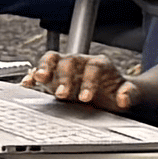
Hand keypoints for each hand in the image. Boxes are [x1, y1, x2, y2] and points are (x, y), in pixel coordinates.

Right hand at [22, 50, 144, 117]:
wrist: (112, 95)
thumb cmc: (118, 93)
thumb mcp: (130, 95)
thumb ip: (129, 94)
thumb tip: (123, 97)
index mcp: (100, 65)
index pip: (93, 66)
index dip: (88, 81)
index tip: (85, 98)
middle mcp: (81, 63)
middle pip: (70, 61)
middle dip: (64, 77)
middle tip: (62, 94)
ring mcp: (66, 69)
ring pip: (53, 60)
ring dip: (45, 69)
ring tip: (38, 78)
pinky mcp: (55, 78)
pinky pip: (40, 72)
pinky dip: (33, 77)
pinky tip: (27, 84)